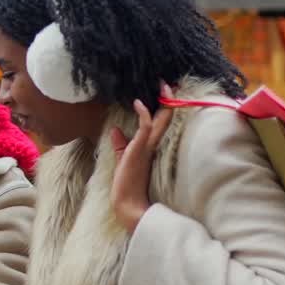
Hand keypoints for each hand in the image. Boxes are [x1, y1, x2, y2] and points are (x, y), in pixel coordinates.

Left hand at [110, 82, 174, 232]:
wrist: (127, 202)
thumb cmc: (126, 184)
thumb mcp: (122, 158)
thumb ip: (120, 144)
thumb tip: (115, 130)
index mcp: (151, 146)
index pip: (161, 122)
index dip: (164, 106)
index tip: (164, 90)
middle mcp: (153, 144)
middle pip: (166, 117)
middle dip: (169, 99)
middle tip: (169, 81)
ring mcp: (148, 146)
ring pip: (161, 119)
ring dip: (163, 101)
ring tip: (163, 84)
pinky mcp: (140, 149)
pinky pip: (146, 127)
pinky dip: (143, 114)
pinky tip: (138, 103)